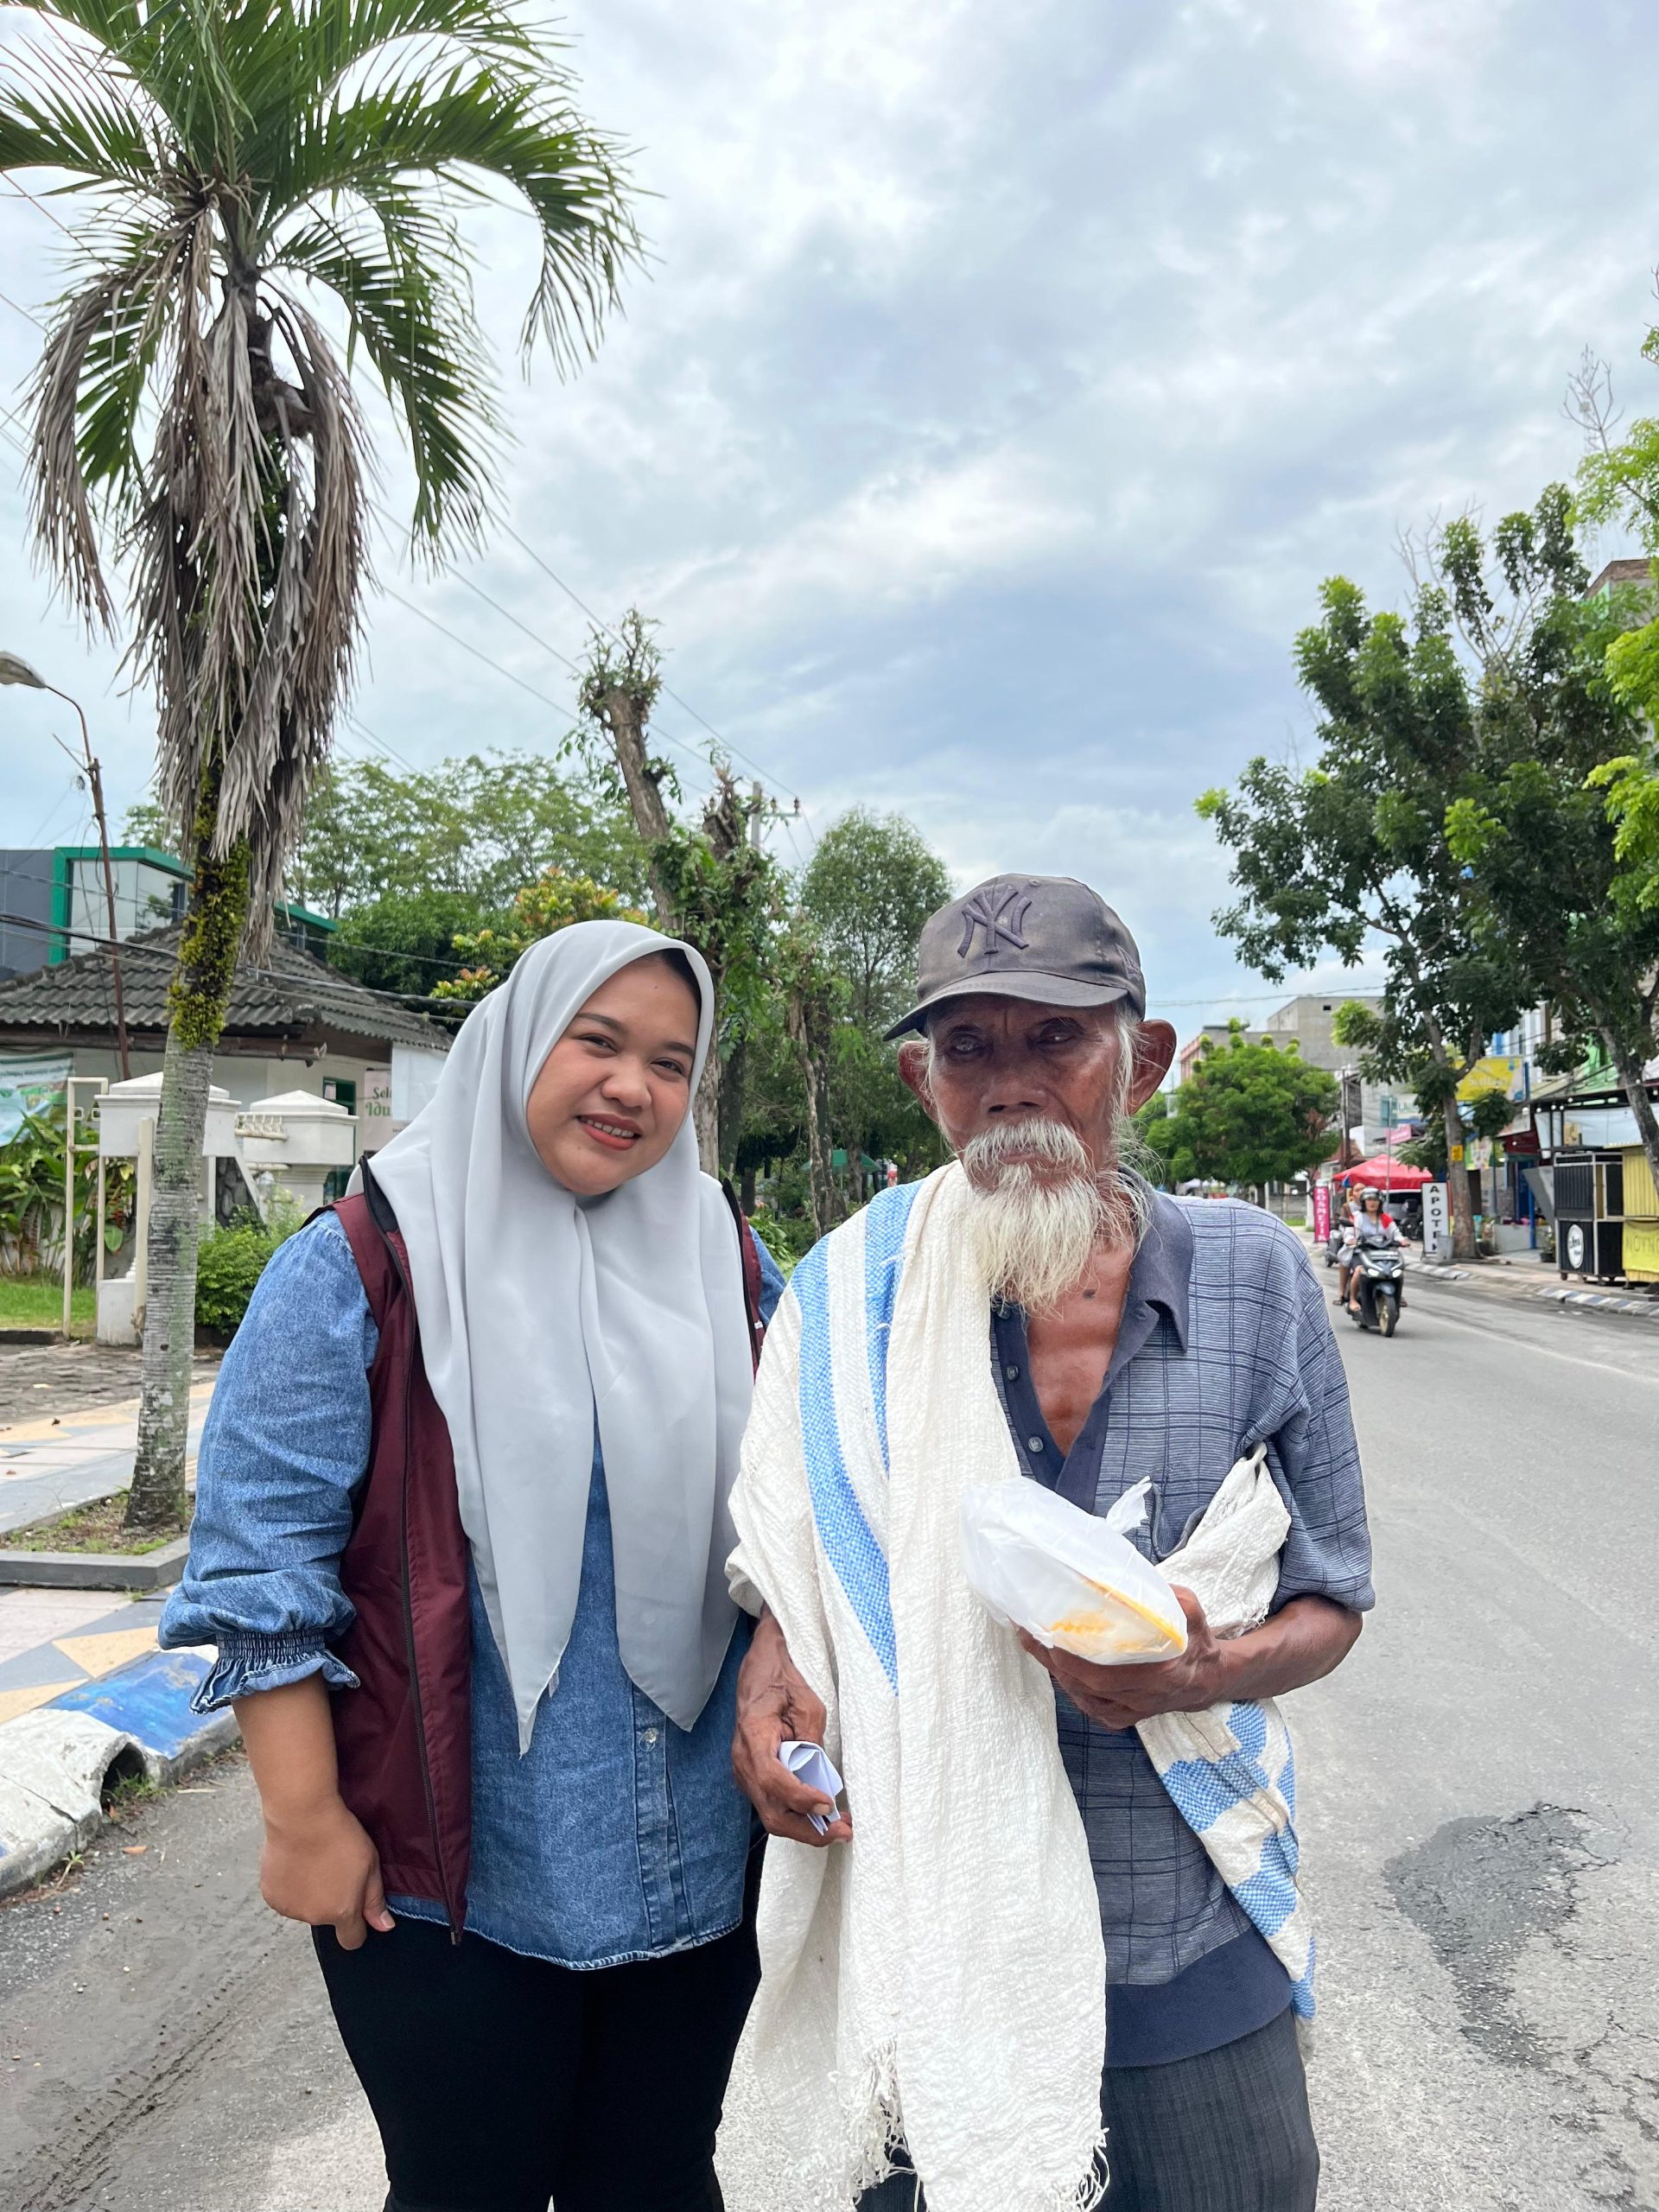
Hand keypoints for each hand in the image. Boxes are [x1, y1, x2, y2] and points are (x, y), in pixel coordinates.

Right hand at [259, 1793, 394, 1948]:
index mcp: (341, 1911)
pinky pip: (285, 1898)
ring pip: (304, 1908)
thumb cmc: (340, 1836)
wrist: (302, 1816)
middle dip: (332, 1902)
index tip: (356, 1909)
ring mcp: (289, 1908)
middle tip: (333, 1870)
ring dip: (309, 1894)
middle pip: (327, 1918)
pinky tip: (295, 1863)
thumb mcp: (370, 1864)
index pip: (352, 1940)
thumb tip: (384, 1927)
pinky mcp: (270, 1895)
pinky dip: (290, 1886)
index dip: (356, 1927)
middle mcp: (314, 1916)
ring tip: (312, 1863)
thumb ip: (375, 1900)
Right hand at [732, 1609, 851, 1846]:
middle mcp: (743, 1762)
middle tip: (842, 1831)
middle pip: (771, 1813)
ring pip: (773, 1816)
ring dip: (806, 1828)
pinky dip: (798, 1816)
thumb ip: (812, 1742)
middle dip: (808, 1830)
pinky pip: (774, 1806)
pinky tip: (822, 1815)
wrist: (758, 1673)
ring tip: (840, 1827)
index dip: (800, 1798)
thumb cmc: (782, 1684)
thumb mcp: (807, 1705)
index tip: (828, 1804)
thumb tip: (821, 1779)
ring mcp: (745, 1774)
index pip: (773, 1779)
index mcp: (753, 1737)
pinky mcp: (753, 1779)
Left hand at [1018, 1587, 1227, 1731]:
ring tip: (1031, 1641)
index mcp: (1160, 1673)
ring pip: (1082, 1695)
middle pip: (1085, 1683)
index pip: (1105, 1671)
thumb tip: (1122, 1578)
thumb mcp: (1188, 1610)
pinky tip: (1053, 1664)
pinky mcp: (1122, 1718)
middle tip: (1027, 1631)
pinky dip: (1068, 1685)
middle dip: (1051, 1658)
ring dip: (1053, 1669)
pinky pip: (1087, 1704)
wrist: (1206, 1679)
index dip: (1073, 1657)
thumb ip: (1163, 1595)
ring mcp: (1130, 1712)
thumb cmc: (1194, 1639)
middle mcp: (1142, 1697)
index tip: (1049, 1634)